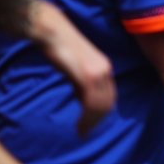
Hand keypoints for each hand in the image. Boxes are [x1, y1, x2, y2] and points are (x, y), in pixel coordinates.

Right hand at [31, 0, 115, 135]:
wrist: (53, 32)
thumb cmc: (61, 49)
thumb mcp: (78, 67)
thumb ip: (83, 81)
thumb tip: (84, 99)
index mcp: (105, 67)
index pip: (110, 96)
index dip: (102, 113)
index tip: (91, 124)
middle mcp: (105, 69)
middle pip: (107, 102)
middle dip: (97, 121)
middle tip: (84, 132)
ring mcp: (97, 71)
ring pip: (100, 105)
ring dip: (91, 121)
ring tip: (81, 131)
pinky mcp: (85, 74)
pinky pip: (90, 101)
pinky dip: (86, 116)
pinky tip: (79, 123)